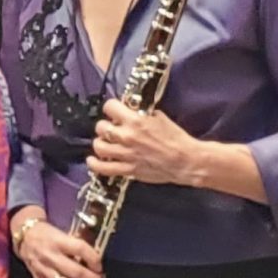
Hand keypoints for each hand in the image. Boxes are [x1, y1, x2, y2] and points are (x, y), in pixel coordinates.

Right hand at [16, 215, 103, 277]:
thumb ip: (77, 241)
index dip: (94, 258)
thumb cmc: (48, 234)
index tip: (100, 265)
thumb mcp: (62, 231)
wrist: (24, 238)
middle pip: (76, 271)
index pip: (80, 249)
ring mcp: (45, 271)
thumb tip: (97, 254)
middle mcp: (51, 257)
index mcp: (58, 241)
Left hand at [87, 98, 201, 187]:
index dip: (111, 107)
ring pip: (99, 146)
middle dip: (106, 125)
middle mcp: (127, 137)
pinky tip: (92, 159)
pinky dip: (94, 164)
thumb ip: (142, 114)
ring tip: (105, 141)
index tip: (114, 110)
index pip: (110, 107)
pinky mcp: (127, 169)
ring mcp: (125, 154)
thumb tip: (132, 111)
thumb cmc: (176, 139)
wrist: (184, 160)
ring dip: (100, 142)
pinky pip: (103, 168)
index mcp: (135, 122)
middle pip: (101, 127)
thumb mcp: (159, 117)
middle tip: (112, 127)